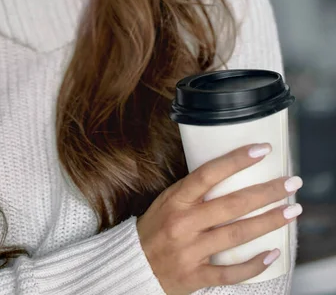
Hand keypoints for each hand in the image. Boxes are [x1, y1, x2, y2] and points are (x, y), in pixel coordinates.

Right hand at [137, 144, 301, 294]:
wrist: (134, 265)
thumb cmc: (156, 227)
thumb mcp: (168, 200)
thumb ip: (195, 190)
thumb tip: (232, 170)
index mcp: (176, 199)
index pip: (209, 173)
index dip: (237, 160)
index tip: (262, 150)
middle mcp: (184, 223)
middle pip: (232, 204)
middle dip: (267, 192)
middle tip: (292, 183)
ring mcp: (190, 251)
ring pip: (236, 235)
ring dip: (269, 222)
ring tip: (291, 211)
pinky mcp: (195, 276)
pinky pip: (229, 272)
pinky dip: (253, 265)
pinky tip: (273, 254)